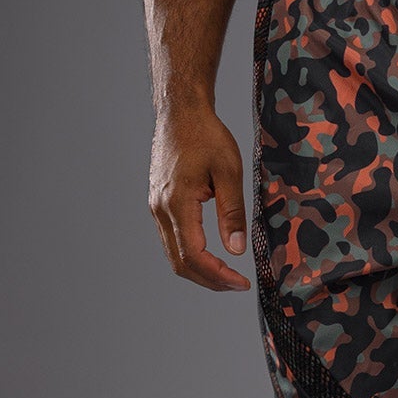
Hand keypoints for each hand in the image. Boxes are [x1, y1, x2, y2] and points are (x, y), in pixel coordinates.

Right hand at [148, 106, 251, 290]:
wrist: (180, 112)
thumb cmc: (206, 135)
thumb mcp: (229, 171)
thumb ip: (232, 213)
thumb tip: (237, 250)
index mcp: (177, 203)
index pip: (194, 255)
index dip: (218, 275)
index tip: (241, 283)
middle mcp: (160, 209)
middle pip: (180, 263)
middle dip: (210, 280)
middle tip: (237, 285)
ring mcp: (156, 207)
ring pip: (174, 255)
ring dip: (200, 271)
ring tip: (228, 275)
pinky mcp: (158, 203)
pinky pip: (171, 240)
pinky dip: (191, 255)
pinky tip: (212, 256)